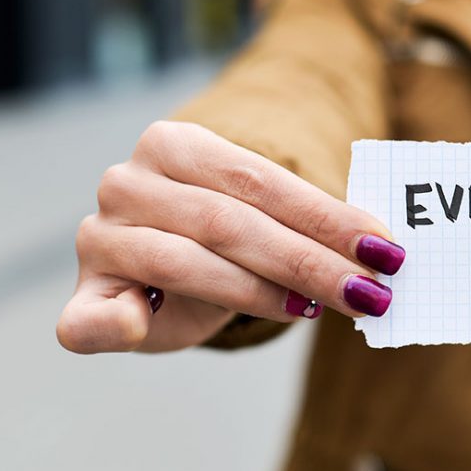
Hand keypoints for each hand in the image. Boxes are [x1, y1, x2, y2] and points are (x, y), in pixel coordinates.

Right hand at [57, 122, 403, 353]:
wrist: (163, 269)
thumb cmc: (226, 237)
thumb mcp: (265, 215)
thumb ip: (307, 223)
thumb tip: (381, 249)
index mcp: (174, 144)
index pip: (262, 180)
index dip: (328, 219)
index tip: (385, 251)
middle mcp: (129, 181)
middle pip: (232, 223)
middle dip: (310, 262)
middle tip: (369, 292)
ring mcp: (101, 237)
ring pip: (185, 263)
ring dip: (259, 293)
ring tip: (317, 309)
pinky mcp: (85, 295)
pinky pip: (92, 317)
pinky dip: (117, 325)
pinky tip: (143, 327)